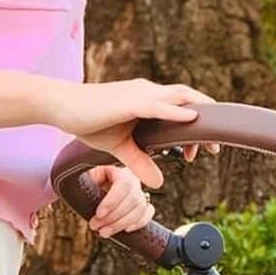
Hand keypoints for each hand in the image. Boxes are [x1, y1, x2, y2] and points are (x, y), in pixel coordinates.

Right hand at [48, 77, 220, 189]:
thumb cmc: (88, 121)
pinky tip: (191, 118)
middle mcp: (149, 92)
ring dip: (199, 115)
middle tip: (214, 150)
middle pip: (189, 99)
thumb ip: (139, 163)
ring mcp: (140, 93)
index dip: (196, 127)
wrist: (61, 106)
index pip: (183, 106)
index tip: (199, 152)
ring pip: (180, 98)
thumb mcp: (119, 148)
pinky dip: (177, 111)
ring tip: (210, 140)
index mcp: (149, 99)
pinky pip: (158, 104)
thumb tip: (159, 182)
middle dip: (207, 120)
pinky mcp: (128, 101)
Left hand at [86, 163, 155, 236]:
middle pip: (133, 198)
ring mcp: (137, 189)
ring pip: (140, 208)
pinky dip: (139, 222)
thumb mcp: (81, 177)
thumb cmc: (84, 179)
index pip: (124, 183)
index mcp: (118, 166)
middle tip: (95, 225)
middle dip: (114, 217)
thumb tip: (68, 193)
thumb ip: (81, 183)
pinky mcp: (140, 201)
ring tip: (104, 231)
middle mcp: (131, 176)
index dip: (113, 201)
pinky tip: (125, 229)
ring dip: (122, 223)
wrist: (87, 183)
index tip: (99, 214)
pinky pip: (148, 211)